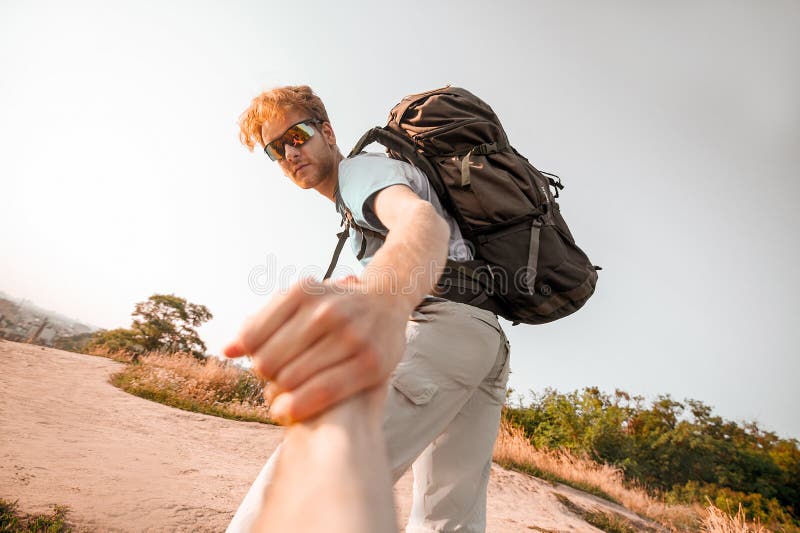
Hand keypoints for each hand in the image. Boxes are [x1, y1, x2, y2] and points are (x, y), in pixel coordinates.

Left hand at [224, 276, 408, 423]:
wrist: (387, 302)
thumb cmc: (333, 306)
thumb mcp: (299, 302)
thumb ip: (261, 323)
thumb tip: (227, 350)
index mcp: (302, 292)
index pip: (253, 339)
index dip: (252, 358)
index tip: (265, 364)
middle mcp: (325, 311)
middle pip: (268, 363)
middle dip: (268, 378)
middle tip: (279, 382)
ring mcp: (350, 336)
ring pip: (291, 380)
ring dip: (281, 395)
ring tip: (284, 396)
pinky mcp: (370, 363)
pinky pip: (322, 392)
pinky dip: (298, 407)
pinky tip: (289, 412)